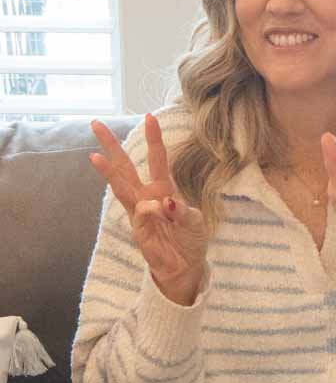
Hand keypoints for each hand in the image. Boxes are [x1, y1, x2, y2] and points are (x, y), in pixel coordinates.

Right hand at [90, 114, 207, 305]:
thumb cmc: (189, 239)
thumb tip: (166, 202)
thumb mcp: (195, 222)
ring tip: (94, 157)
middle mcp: (147, 195)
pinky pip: (141, 211)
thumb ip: (182, 211)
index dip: (153, 138)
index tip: (150, 117)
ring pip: (120, 185)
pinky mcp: (137, 227)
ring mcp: (139, 210)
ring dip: (108, 172)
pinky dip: (152, 208)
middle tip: (96, 124)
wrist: (184, 266)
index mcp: (165, 188)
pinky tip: (161, 209)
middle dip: (111, 145)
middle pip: (125, 166)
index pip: (157, 158)